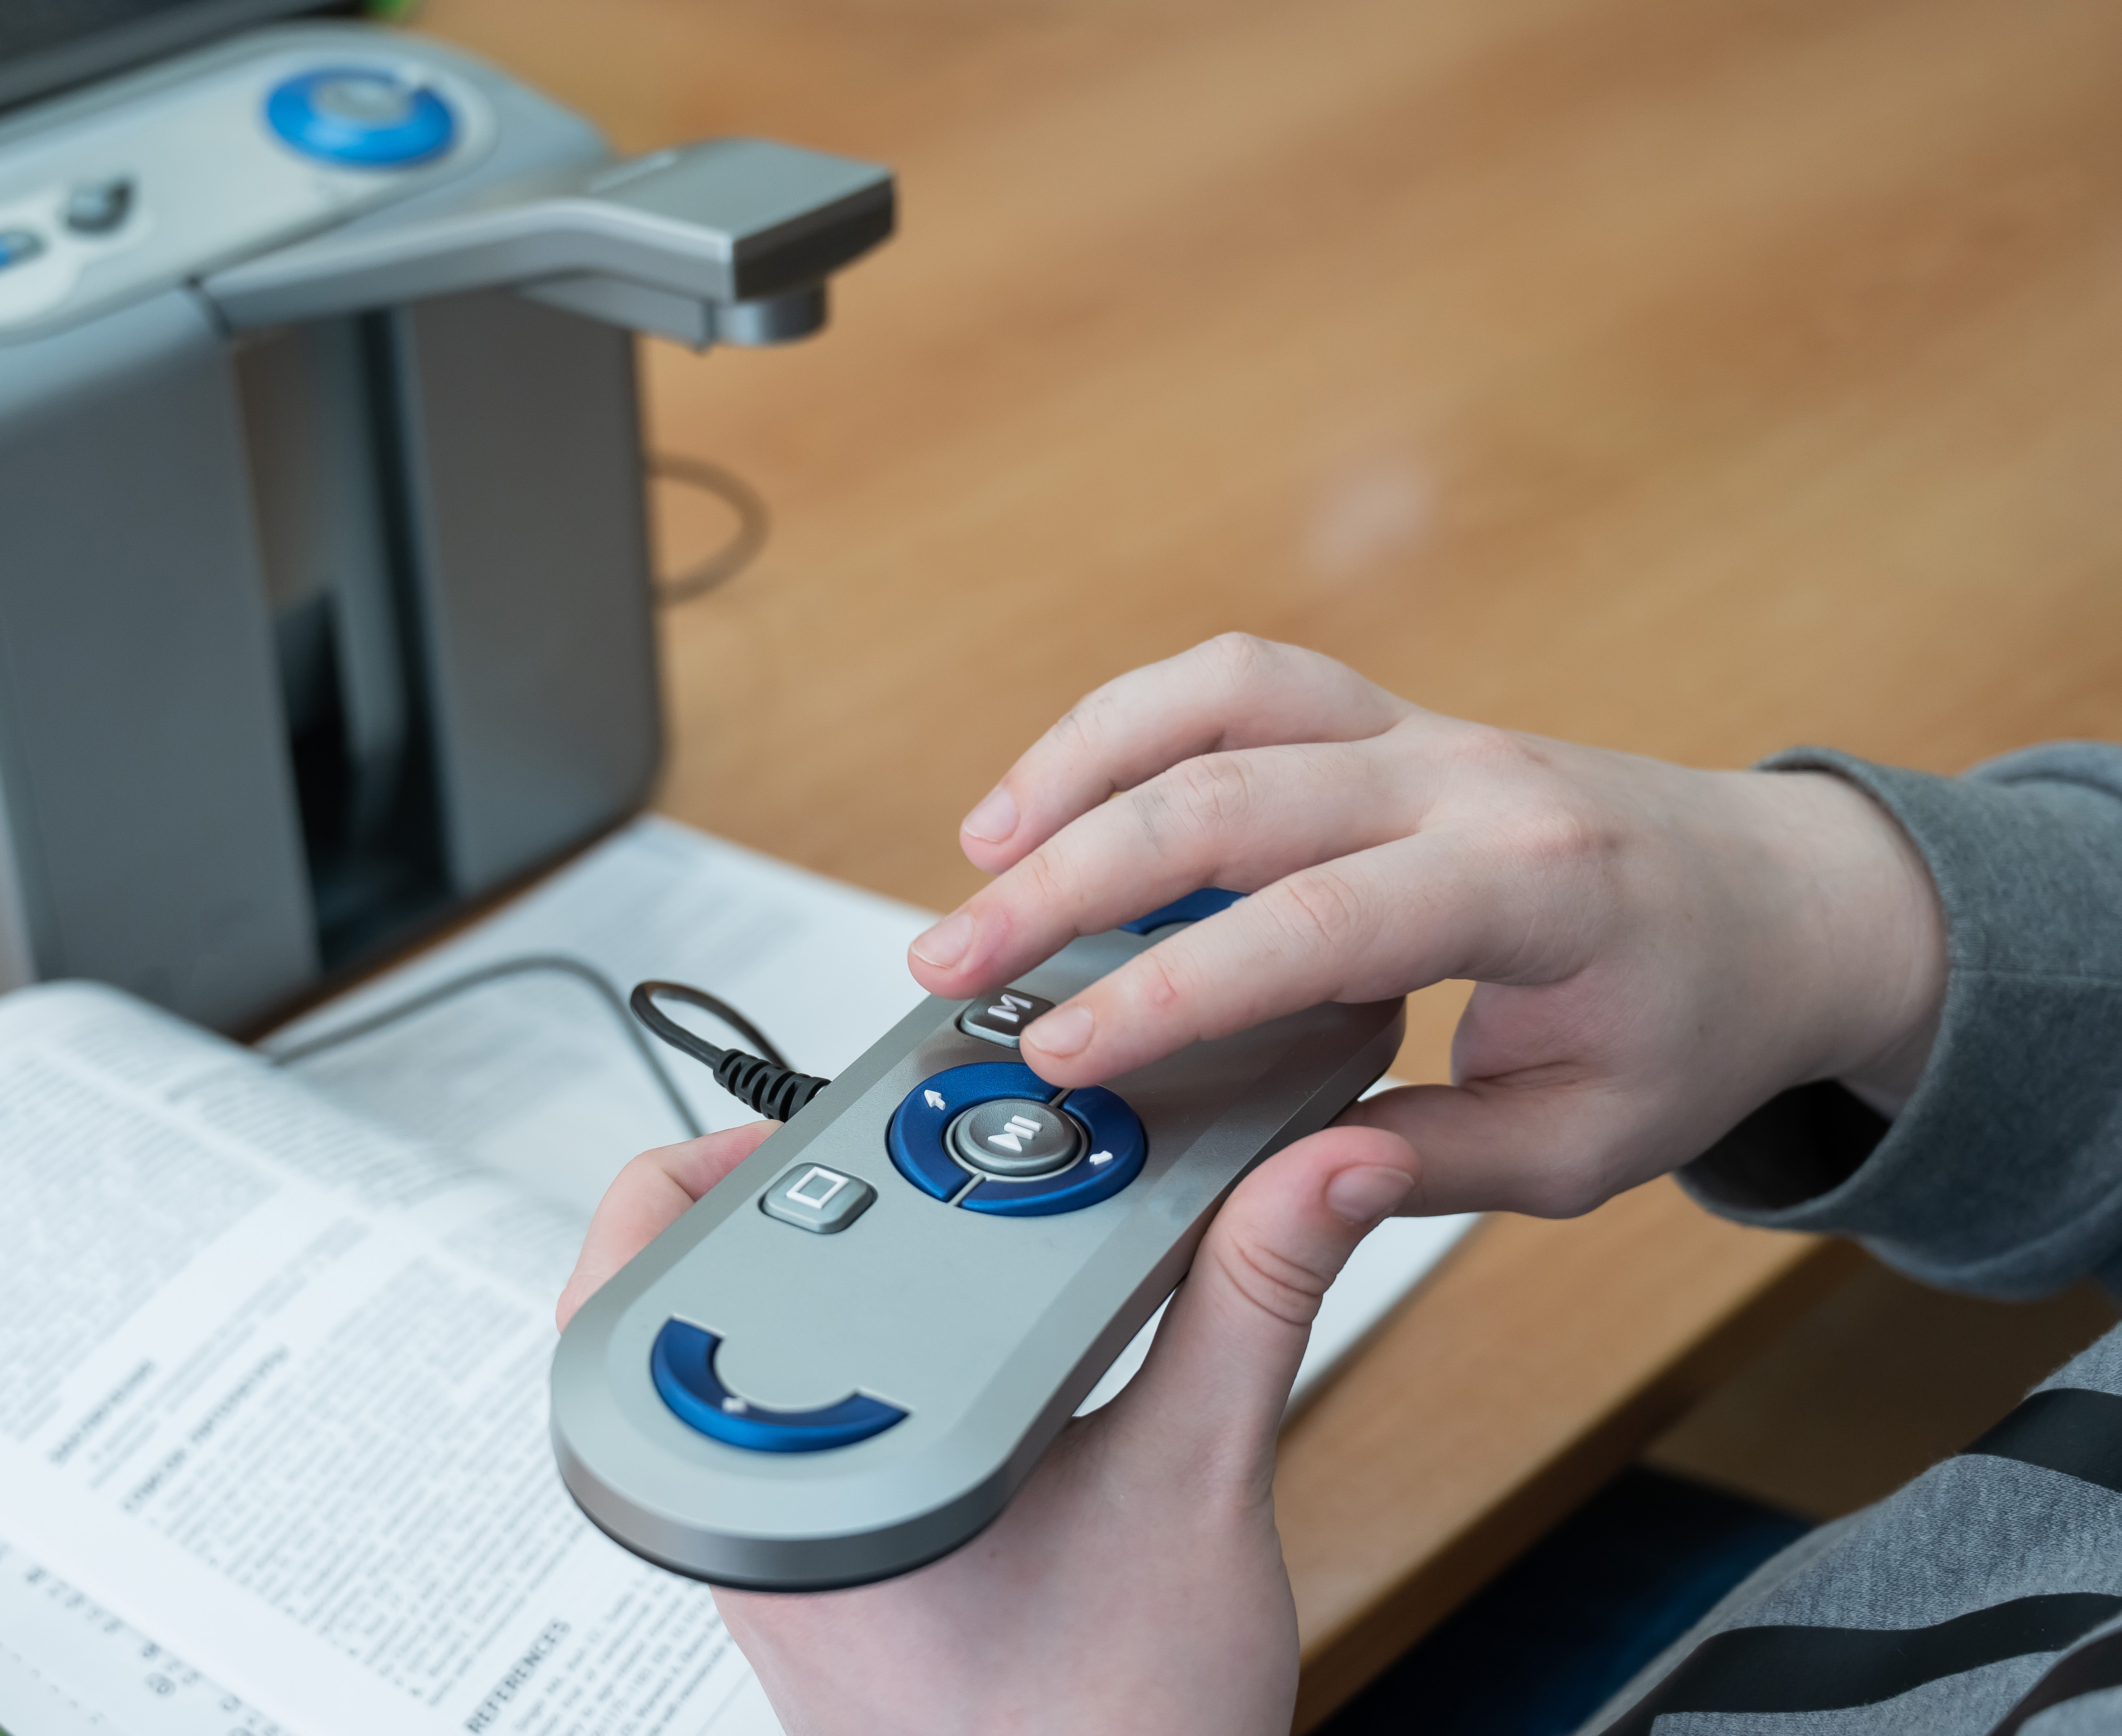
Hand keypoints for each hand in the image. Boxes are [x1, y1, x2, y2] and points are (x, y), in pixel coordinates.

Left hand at [557, 1118, 1424, 1735]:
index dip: (734, 1148)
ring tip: (946, 1234)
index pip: (673, 1254)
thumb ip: (1249, 1302)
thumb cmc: (1108, 1731)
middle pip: (692, 1288)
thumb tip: (1311, 1170)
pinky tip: (970, 1338)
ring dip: (839, 1282)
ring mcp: (778, 1554)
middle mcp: (757, 1516)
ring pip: (745, 1363)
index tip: (848, 1107)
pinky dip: (875, 1359)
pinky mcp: (818, 1581)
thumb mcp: (1193, 1487)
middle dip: (803, 1201)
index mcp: (804, 1479)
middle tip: (915, 1158)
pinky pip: (802, 1428)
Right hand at [906, 634, 1946, 1216]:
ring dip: (1081, 762)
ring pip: (1220, 693)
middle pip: (1226, 791)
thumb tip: (1277, 1184)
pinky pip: (1237, 685)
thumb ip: (1431, 1163)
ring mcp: (1421, 727)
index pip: (1311, 926)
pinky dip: (1131, 727)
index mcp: (1535, 886)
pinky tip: (1056, 799)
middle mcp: (1465, 776)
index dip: (1170, 991)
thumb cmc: (1693, 1020)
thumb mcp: (1590, 1144)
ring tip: (978, 853)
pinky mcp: (1381, 718)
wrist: (1781, 897)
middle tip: (958, 965)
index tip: (1063, 1055)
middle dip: (1067, 880)